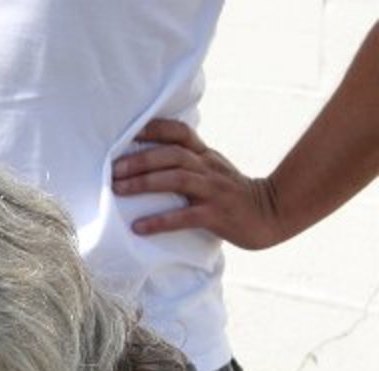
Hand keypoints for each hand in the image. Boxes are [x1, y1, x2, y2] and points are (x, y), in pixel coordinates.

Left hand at [112, 118, 284, 249]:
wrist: (271, 213)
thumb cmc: (232, 193)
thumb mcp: (212, 169)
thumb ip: (187, 161)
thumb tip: (148, 157)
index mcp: (205, 156)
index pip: (180, 133)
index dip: (155, 129)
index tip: (127, 132)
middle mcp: (208, 168)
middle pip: (173, 155)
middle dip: (141, 160)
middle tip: (112, 169)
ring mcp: (213, 191)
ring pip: (177, 179)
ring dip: (145, 183)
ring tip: (118, 190)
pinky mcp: (217, 215)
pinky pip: (186, 217)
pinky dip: (161, 221)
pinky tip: (139, 227)